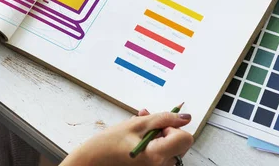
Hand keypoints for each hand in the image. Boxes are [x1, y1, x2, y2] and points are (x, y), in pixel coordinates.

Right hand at [62, 107, 192, 165]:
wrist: (93, 162)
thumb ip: (163, 119)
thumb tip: (185, 117)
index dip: (173, 127)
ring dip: (158, 134)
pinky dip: (154, 143)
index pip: (185, 138)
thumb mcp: (136, 124)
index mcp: (157, 155)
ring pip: (170, 147)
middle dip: (166, 130)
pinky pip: (162, 154)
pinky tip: (139, 138)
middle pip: (180, 144)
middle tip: (146, 122)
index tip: (157, 125)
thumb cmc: (109, 144)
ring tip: (138, 128)